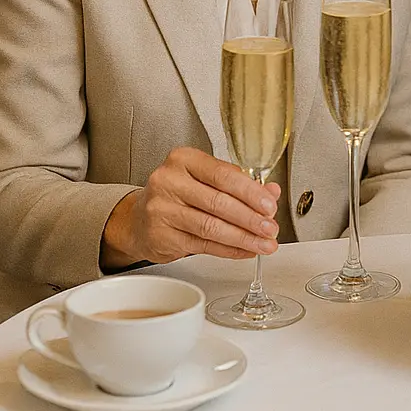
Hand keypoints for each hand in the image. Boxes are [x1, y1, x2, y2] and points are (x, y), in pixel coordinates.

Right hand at [101, 146, 280, 268]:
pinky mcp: (161, 236)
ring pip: (211, 227)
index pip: (223, 175)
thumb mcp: (205, 181)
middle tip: (270, 228)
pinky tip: (244, 250)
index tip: (270, 205)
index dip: (250, 192)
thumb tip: (271, 192)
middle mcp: (169, 181)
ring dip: (243, 238)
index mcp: (183, 159)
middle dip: (250, 218)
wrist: (139, 219)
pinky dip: (228, 250)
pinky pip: (203, 245)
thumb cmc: (177, 195)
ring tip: (263, 244)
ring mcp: (162, 209)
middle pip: (218, 202)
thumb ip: (238, 184)